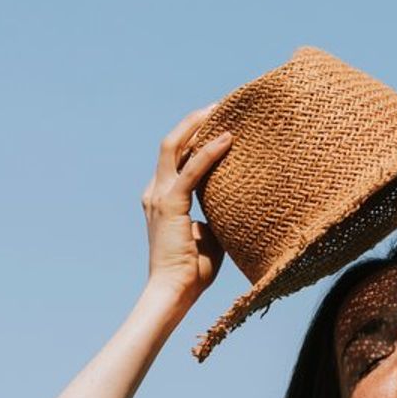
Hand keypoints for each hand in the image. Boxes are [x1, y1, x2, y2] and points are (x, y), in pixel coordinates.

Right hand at [142, 103, 232, 299]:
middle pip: (172, 143)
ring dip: (198, 126)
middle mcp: (156, 192)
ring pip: (175, 147)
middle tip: (220, 105)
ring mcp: (160, 196)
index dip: (196, 137)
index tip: (220, 122)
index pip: (178, 158)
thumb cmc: (193, 271)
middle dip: (194, 121)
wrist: (174, 292)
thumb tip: (239, 201)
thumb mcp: (211, 235)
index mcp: (163, 198)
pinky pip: (191, 170)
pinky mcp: (170, 205)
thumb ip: (218, 213)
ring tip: (222, 109)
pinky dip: (209, 152)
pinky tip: (228, 139)